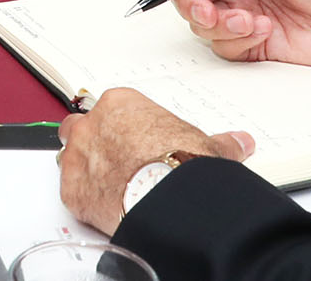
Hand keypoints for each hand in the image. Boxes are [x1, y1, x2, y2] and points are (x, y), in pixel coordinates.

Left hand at [56, 87, 253, 233]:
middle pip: (80, 126)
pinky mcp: (73, 189)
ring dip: (84, 167)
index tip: (132, 141)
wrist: (170, 198)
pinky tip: (102, 206)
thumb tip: (241, 141)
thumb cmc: (184, 164)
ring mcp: (79, 156)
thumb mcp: (208, 145)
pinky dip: (84, 198)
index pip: (112, 109)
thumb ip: (220, 141)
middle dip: (93, 141)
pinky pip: (71, 191)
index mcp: (120, 103)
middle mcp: (93, 125)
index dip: (121, 127)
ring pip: (70, 156)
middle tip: (115, 159)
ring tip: (108, 183)